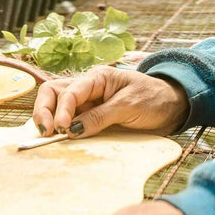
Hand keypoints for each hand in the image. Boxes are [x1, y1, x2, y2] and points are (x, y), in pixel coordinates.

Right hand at [32, 66, 188, 138]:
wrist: (171, 107)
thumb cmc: (153, 99)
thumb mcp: (129, 106)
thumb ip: (100, 116)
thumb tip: (72, 130)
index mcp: (97, 77)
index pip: (70, 90)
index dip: (62, 108)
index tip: (63, 128)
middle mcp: (87, 87)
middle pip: (53, 92)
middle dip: (44, 110)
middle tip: (45, 132)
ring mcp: (87, 102)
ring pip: (56, 104)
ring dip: (47, 118)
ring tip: (48, 136)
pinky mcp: (89, 116)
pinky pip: (68, 119)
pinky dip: (58, 126)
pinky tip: (56, 137)